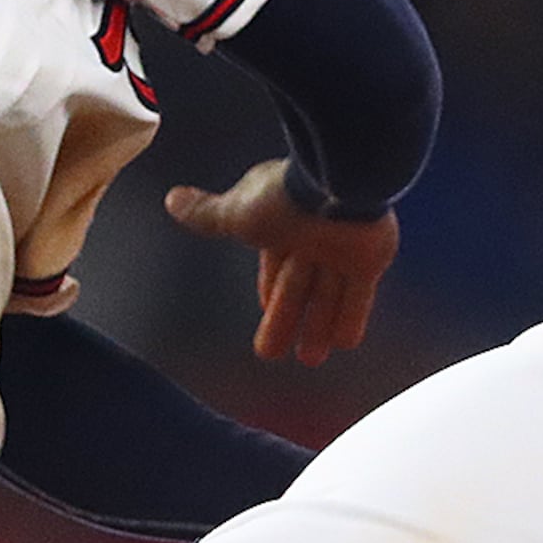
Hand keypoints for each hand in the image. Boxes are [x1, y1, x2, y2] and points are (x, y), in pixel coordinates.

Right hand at [166, 158, 401, 364]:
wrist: (337, 184)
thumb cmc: (284, 197)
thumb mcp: (236, 213)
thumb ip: (206, 214)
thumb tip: (172, 199)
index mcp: (282, 228)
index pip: (274, 269)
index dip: (271, 292)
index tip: (267, 310)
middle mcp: (313, 240)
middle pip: (298, 289)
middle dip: (286, 321)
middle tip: (273, 354)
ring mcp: (342, 250)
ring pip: (328, 297)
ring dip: (319, 328)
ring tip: (310, 358)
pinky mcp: (370, 258)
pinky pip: (360, 296)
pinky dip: (352, 319)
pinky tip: (345, 342)